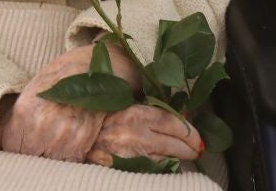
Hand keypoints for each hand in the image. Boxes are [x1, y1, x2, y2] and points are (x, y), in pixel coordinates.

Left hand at [0, 46, 110, 160]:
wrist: (92, 68)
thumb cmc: (58, 77)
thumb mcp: (30, 92)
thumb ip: (14, 119)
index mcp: (24, 111)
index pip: (11, 148)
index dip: (15, 146)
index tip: (19, 143)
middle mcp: (42, 126)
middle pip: (28, 158)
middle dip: (31, 152)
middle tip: (36, 142)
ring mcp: (63, 136)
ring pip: (48, 163)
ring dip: (49, 156)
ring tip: (52, 141)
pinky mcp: (81, 142)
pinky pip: (68, 162)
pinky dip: (66, 157)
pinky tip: (66, 143)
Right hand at [85, 104, 204, 167]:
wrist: (77, 137)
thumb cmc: (102, 117)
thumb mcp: (125, 105)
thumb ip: (150, 109)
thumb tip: (180, 117)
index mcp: (135, 114)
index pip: (172, 123)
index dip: (189, 131)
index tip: (197, 136)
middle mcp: (135, 135)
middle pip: (174, 144)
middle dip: (189, 148)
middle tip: (197, 149)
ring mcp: (131, 155)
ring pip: (166, 159)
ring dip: (178, 158)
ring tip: (185, 156)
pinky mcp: (126, 169)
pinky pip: (152, 169)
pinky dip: (162, 166)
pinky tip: (166, 163)